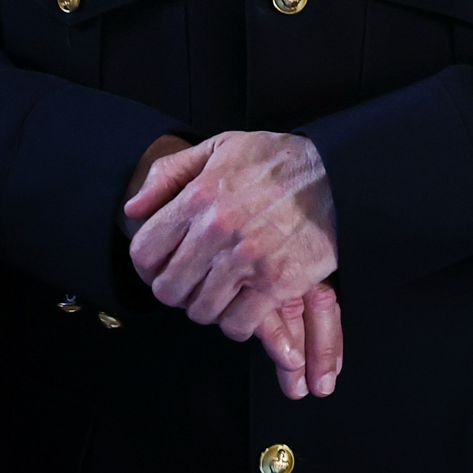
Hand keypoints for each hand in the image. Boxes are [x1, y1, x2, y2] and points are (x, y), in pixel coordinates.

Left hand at [123, 131, 342, 396]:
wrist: (339, 170)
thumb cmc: (278, 159)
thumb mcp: (220, 148)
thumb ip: (170, 174)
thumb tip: (133, 209)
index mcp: (199, 197)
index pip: (145, 252)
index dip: (148, 267)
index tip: (162, 268)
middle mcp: (218, 230)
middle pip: (169, 289)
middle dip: (178, 290)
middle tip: (196, 282)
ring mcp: (248, 259)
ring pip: (201, 311)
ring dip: (209, 307)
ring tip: (224, 291)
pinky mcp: (278, 282)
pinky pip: (239, 324)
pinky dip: (239, 322)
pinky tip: (247, 303)